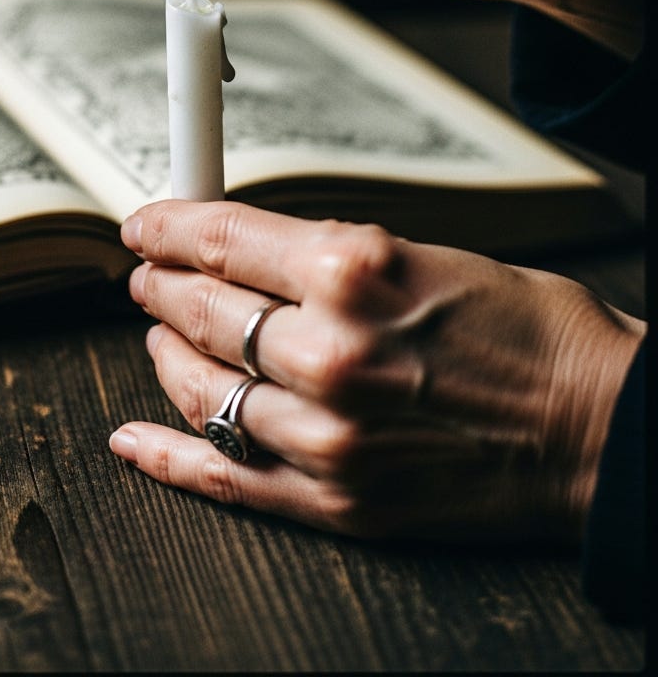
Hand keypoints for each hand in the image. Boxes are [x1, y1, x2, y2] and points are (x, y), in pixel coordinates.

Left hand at [110, 200, 643, 543]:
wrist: (595, 424)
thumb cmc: (526, 328)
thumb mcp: (424, 252)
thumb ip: (327, 254)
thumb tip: (247, 249)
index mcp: (354, 270)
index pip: (222, 240)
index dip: (169, 228)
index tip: (145, 225)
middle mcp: (329, 350)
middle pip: (204, 310)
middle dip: (162, 286)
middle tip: (148, 276)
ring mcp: (328, 434)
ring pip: (203, 389)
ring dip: (168, 354)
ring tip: (160, 334)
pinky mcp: (338, 501)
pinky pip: (227, 477)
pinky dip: (168, 457)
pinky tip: (131, 438)